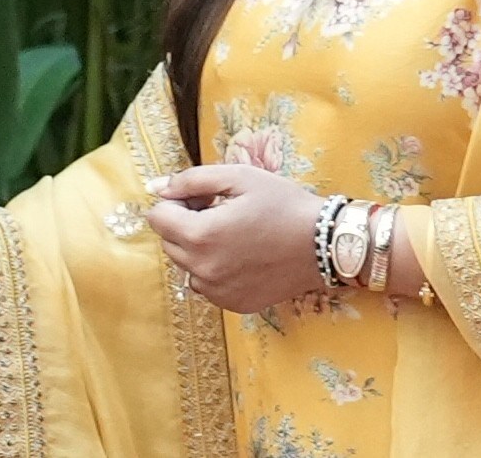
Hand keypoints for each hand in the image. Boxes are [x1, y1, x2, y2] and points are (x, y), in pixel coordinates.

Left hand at [144, 164, 326, 313]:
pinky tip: (242, 255)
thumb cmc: (283, 204)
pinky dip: (214, 269)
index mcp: (201, 235)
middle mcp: (203, 270)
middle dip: (184, 223)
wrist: (324, 245)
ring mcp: (217, 292)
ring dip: (197, 248)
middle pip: (168, 242)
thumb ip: (192, 180)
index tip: (204, 197)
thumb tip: (157, 188)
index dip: (176, 201)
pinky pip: (205, 284)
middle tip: (219, 211)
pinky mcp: (232, 304)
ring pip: (185, 265)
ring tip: (233, 233)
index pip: (157, 218)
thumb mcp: (239, 177)